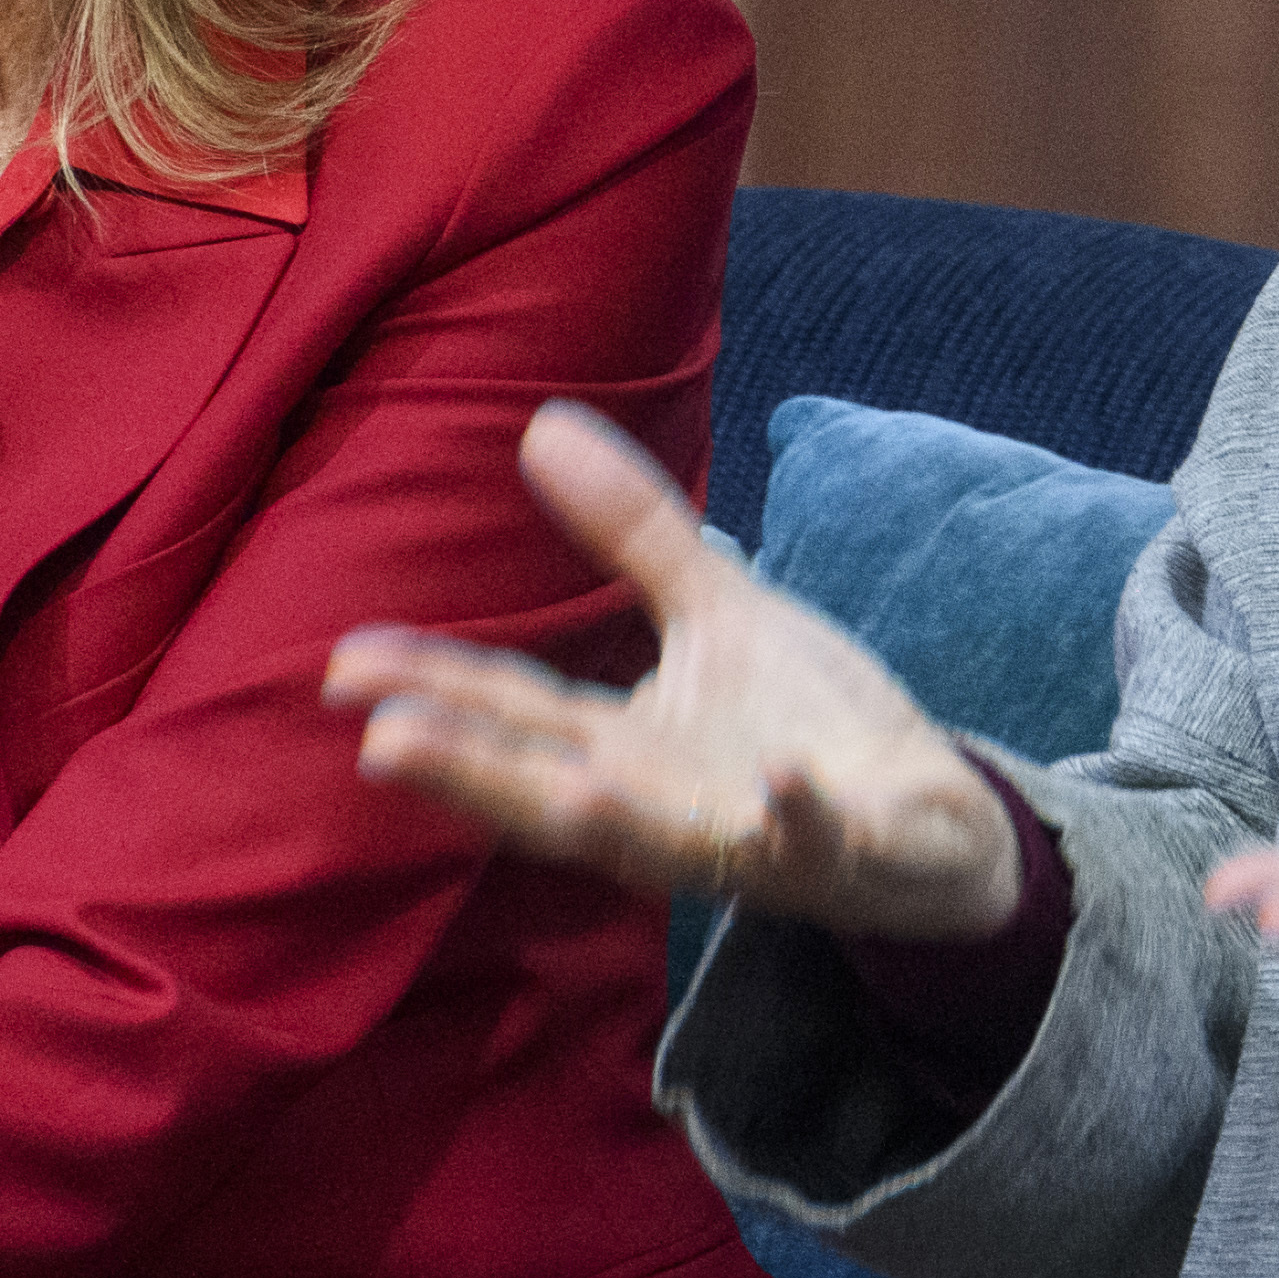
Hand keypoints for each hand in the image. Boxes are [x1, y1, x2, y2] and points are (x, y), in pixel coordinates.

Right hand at [328, 401, 1026, 943]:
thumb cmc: (803, 724)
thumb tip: (541, 426)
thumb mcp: (716, 613)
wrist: (938, 824)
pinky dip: (798, 813)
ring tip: (573, 786)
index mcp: (630, 750)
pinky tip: (783, 782)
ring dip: (616, 818)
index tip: (340, 667)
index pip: (515, 716)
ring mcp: (753, 841)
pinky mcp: (848, 851)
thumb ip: (632, 534)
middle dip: (476, 772)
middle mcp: (669, 808)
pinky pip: (818, 838)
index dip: (433, 690)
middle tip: (383, 743)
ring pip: (667, 843)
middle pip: (553, 792)